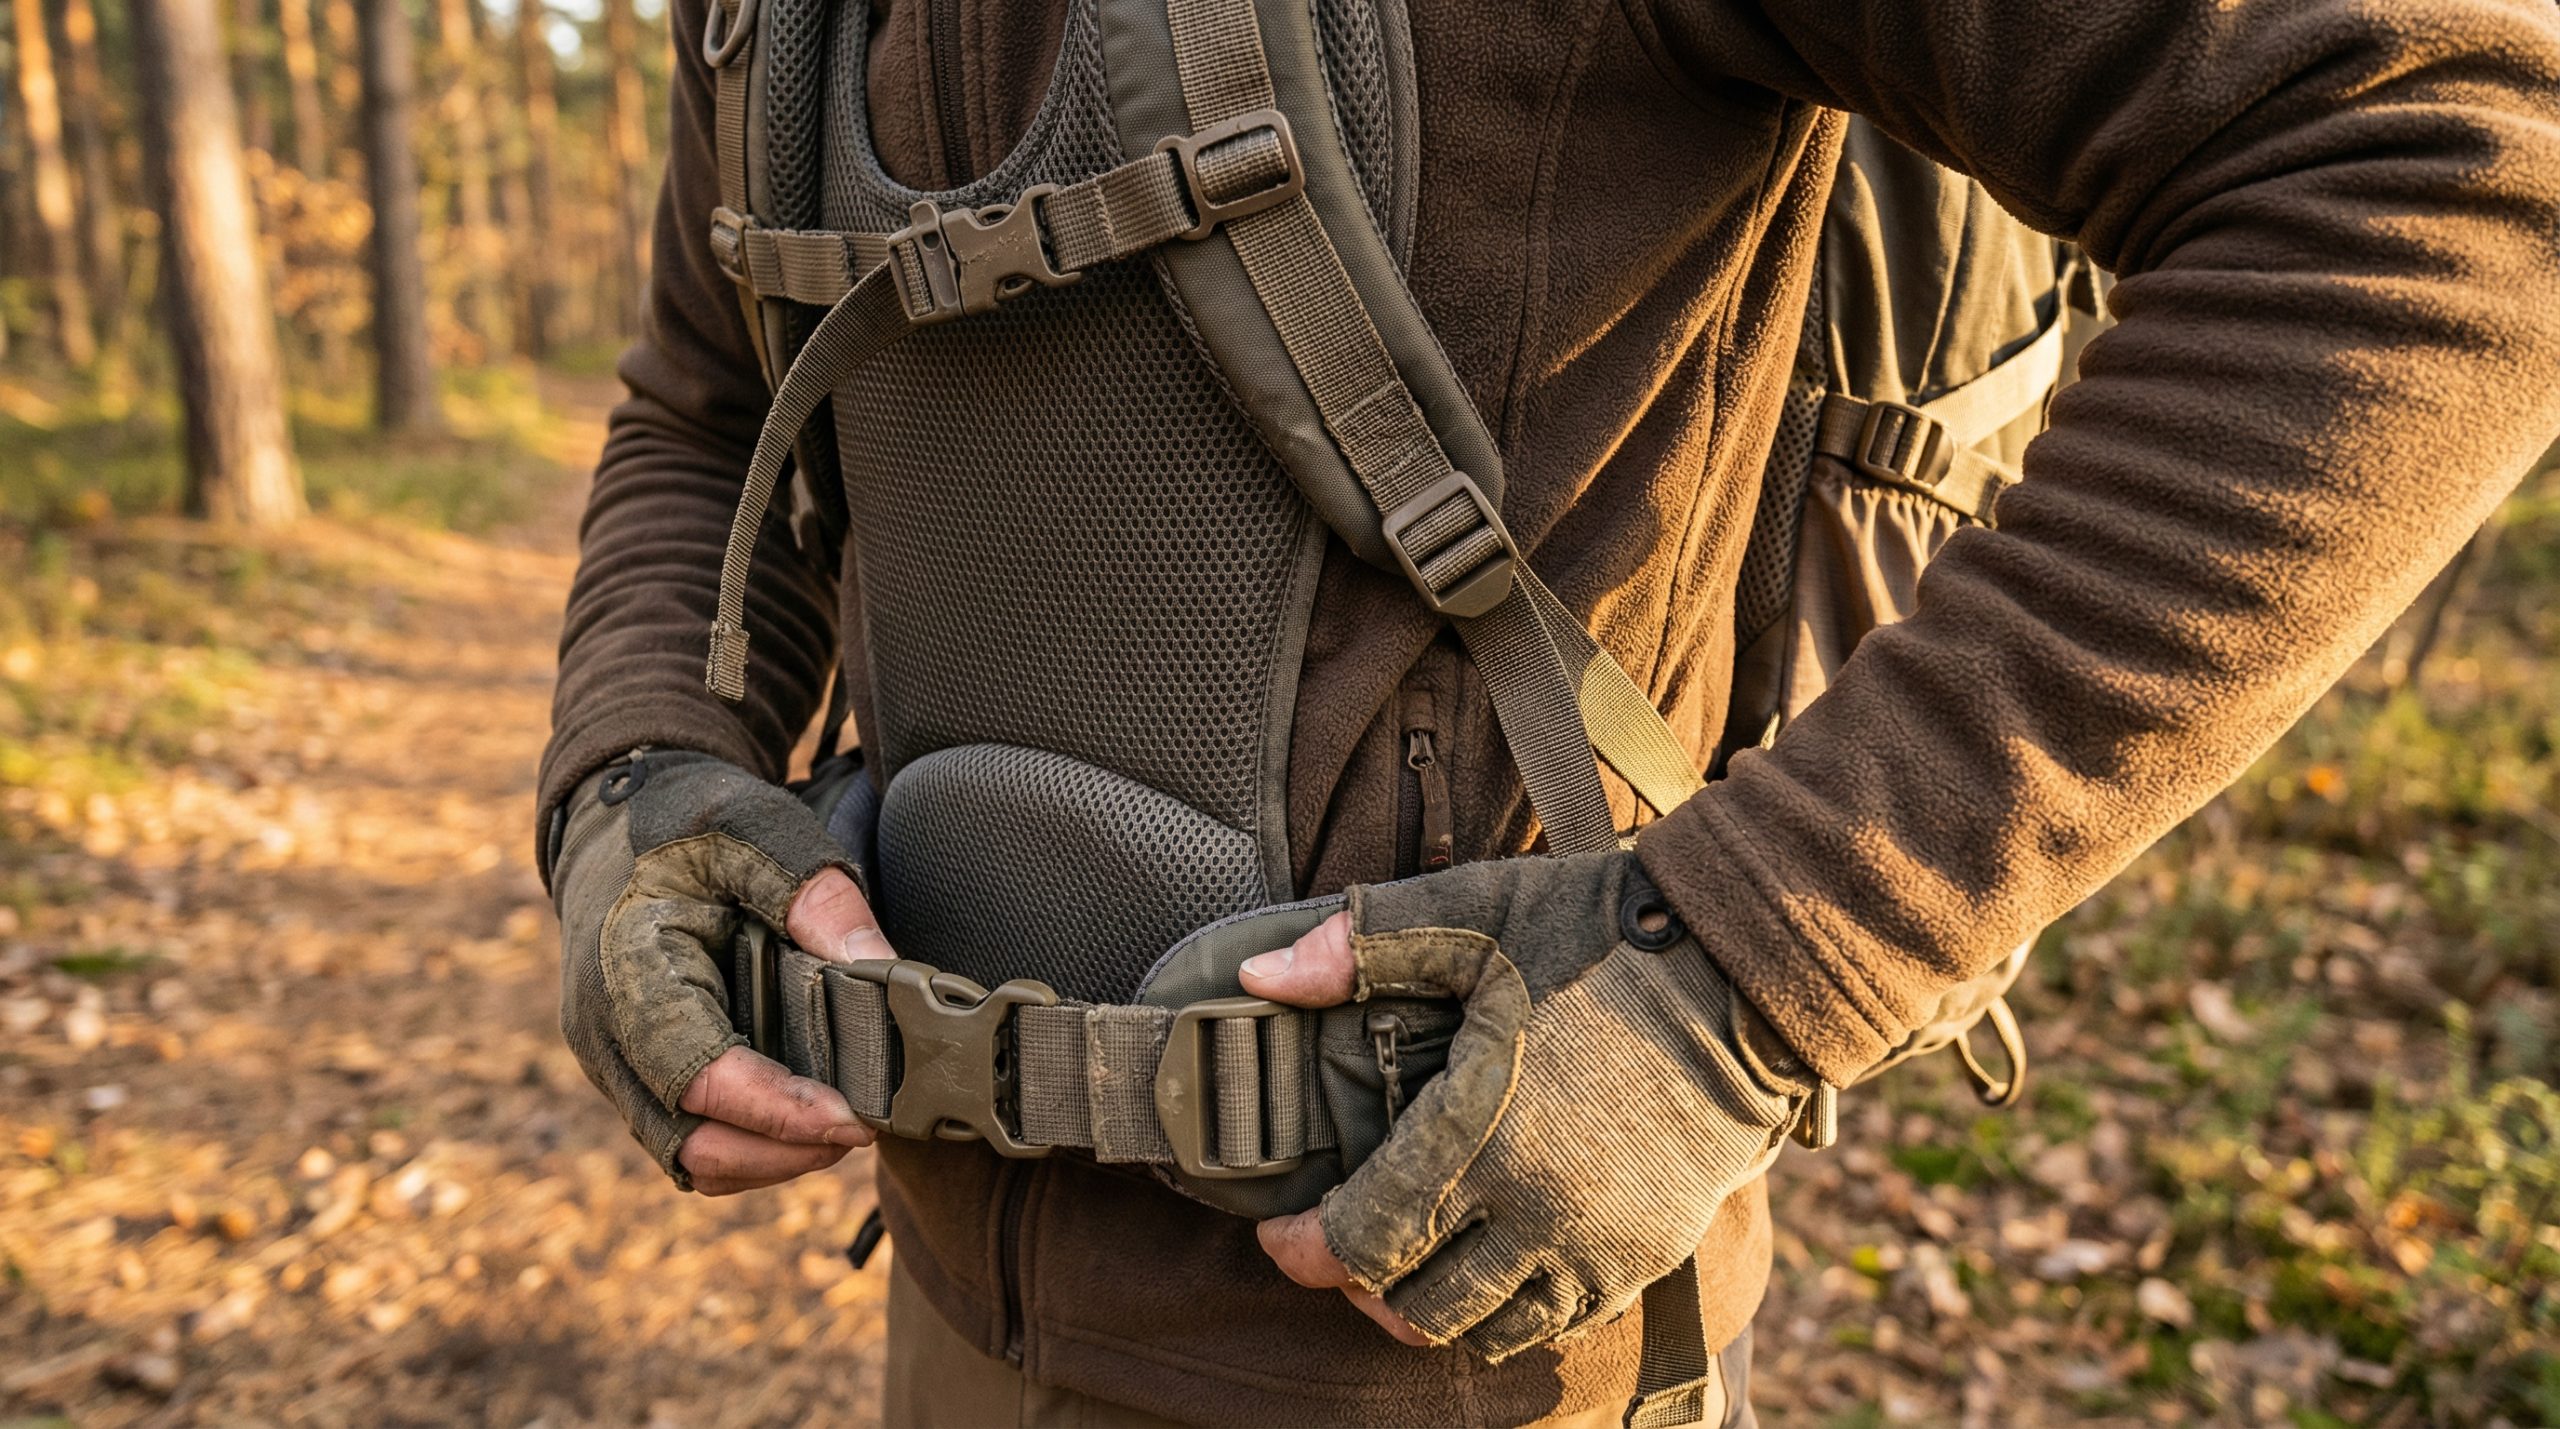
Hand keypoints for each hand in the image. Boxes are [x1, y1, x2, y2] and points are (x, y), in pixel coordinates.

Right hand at [551, 750, 883, 1191]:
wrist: (617, 825)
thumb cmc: (686, 824)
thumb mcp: (757, 830)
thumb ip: (819, 898)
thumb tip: (885, 969)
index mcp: (628, 973)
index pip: (701, 1076)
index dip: (779, 1112)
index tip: (856, 1121)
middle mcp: (607, 1035)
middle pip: (691, 1143)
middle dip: (783, 1152)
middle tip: (863, 1130)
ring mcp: (616, 1063)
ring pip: (688, 1156)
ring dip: (768, 1159)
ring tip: (842, 1130)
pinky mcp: (636, 1074)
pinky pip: (686, 1138)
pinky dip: (746, 1147)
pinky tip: (804, 1121)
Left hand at [1243, 851, 1810, 1359]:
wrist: (1744, 970)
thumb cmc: (1600, 935)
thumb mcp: (1473, 916)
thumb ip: (1362, 948)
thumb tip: (1255, 975)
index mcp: (1479, 1129)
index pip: (1361, 1238)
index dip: (1304, 1251)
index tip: (1280, 1232)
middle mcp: (1534, 1206)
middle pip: (1414, 1305)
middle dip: (1358, 1288)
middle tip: (1339, 1250)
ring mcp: (1594, 1239)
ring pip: (1485, 1329)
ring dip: (1430, 1311)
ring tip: (1409, 1267)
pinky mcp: (1644, 1252)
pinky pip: (1558, 1324)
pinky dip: (1508, 1314)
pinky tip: (1489, 1269)